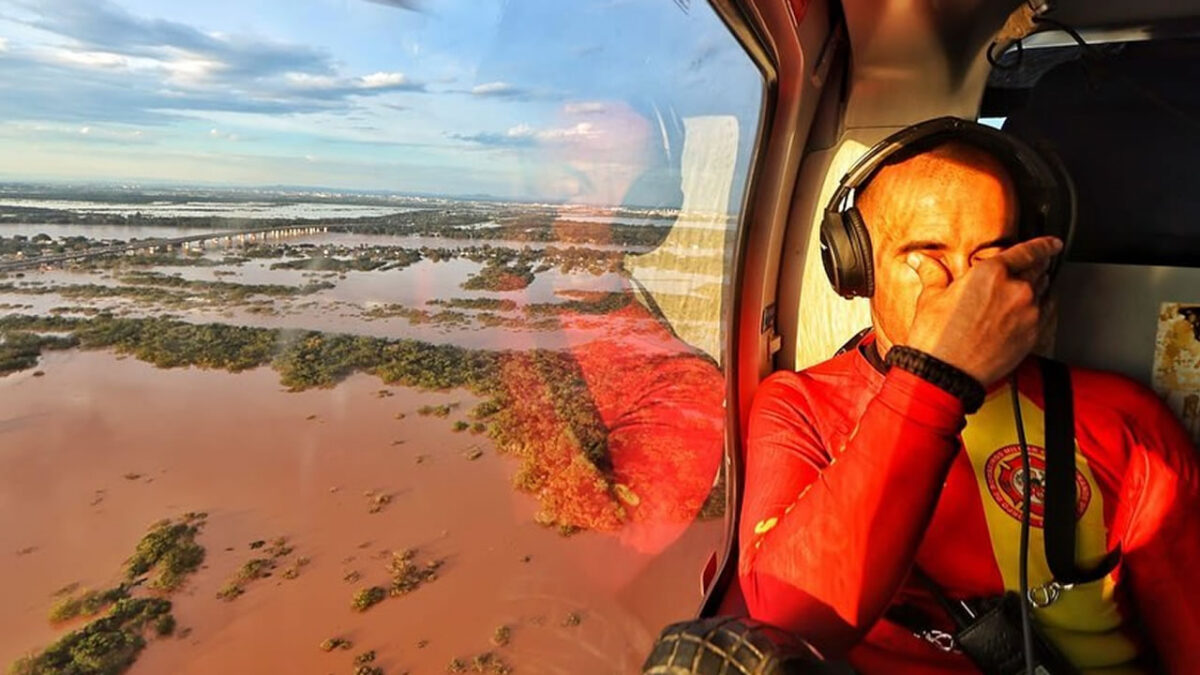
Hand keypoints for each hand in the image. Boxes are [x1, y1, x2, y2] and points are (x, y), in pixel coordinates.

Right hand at [901, 236, 1062, 385]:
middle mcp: (1016, 290)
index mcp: (991, 273)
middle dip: (1039, 266)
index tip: (1052, 244)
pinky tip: (1029, 312)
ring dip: (1039, 287)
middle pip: (1040, 270)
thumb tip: (921, 261)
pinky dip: (1041, 309)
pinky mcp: (1033, 335)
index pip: (1028, 250)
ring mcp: (1028, 314)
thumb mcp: (931, 299)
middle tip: (1035, 266)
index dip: (1044, 244)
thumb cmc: (937, 339)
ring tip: (1026, 292)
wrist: (947, 374)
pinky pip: (1046, 314)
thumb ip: (933, 273)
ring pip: (1045, 291)